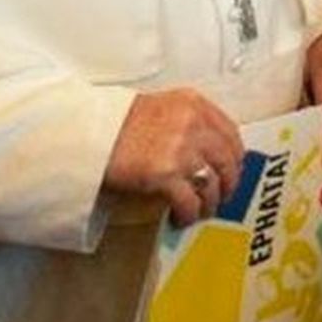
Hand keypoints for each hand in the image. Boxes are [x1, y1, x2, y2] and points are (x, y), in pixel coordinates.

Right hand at [103, 89, 244, 226]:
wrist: (86, 133)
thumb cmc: (115, 122)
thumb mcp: (160, 108)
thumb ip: (187, 122)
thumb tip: (206, 150)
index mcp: (194, 103)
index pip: (231, 132)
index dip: (234, 156)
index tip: (232, 169)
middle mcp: (193, 123)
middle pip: (228, 160)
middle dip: (228, 183)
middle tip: (222, 195)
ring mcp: (181, 149)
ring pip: (212, 183)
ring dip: (210, 202)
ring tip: (201, 211)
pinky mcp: (166, 174)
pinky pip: (189, 201)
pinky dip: (189, 213)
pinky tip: (182, 218)